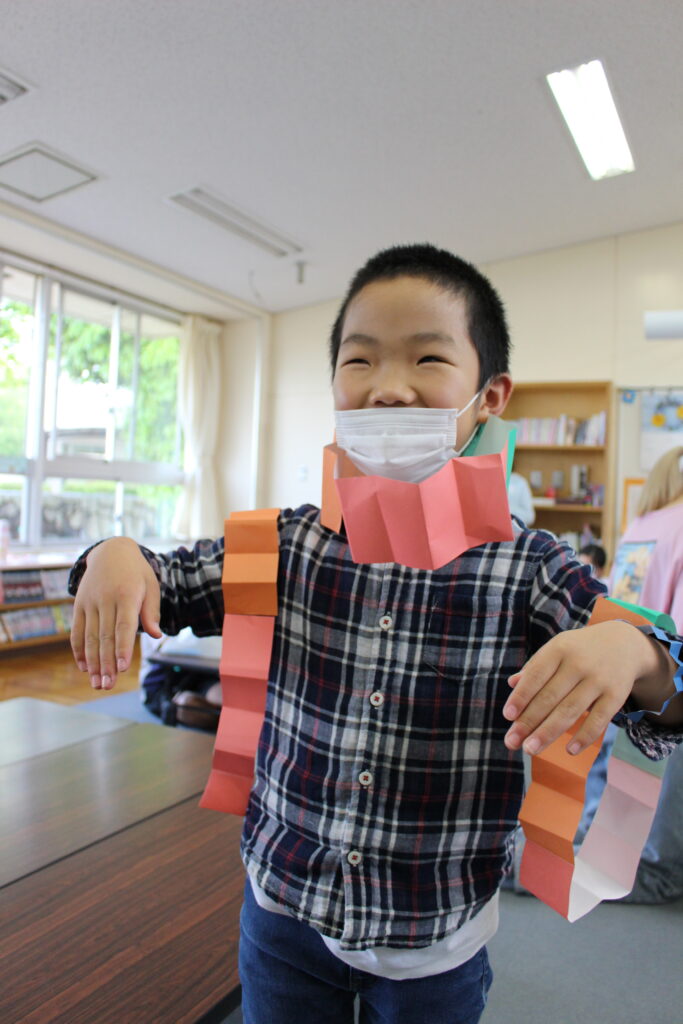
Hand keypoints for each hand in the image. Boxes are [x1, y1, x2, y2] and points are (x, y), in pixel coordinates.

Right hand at [70, 537, 161, 689]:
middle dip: (106, 663)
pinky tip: (85, 668)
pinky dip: (79, 651)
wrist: (111, 551)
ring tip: (97, 683)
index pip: (123, 626)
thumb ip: (151, 611)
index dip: (122, 648)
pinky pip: (76, 631)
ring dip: (93, 663)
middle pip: (104, 636)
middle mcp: (105, 599)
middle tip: (108, 686)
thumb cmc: (136, 573)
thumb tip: (157, 635)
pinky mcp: (78, 605)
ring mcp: (89, 602)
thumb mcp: (151, 586)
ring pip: (89, 637)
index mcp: (126, 594)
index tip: (123, 669)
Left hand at [502, 621, 661, 755]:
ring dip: (548, 733)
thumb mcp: (557, 649)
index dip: (521, 696)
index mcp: (559, 649)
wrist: (624, 644)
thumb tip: (512, 683)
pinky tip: (569, 750)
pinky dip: (584, 736)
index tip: (508, 716)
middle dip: (529, 721)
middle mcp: (579, 663)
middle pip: (550, 697)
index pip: (536, 675)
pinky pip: (599, 720)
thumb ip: (535, 666)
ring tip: (530, 749)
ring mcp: (599, 680)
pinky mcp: (616, 696)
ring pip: (570, 711)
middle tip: (512, 742)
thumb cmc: (579, 650)